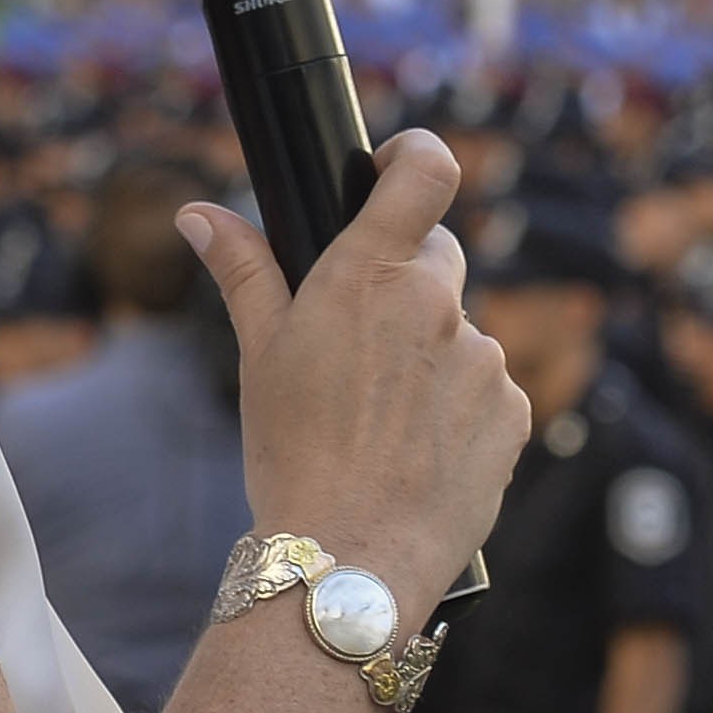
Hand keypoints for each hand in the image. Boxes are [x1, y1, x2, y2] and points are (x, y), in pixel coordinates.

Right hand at [181, 130, 525, 608]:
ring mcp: (484, 360)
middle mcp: (439, 305)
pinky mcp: (513, 412)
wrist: (352, 556)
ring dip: (431, 356)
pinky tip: (418, 451)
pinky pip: (487, 391)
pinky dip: (459, 408)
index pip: (427, 171)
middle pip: (438, 257)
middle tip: (361, 339)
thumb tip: (198, 215)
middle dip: (405, 280)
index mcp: (371, 275)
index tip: (396, 168)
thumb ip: (243, 272)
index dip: (416, 156)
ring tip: (381, 419)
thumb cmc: (294, 454)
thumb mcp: (260, 355)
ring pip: (460, 334)